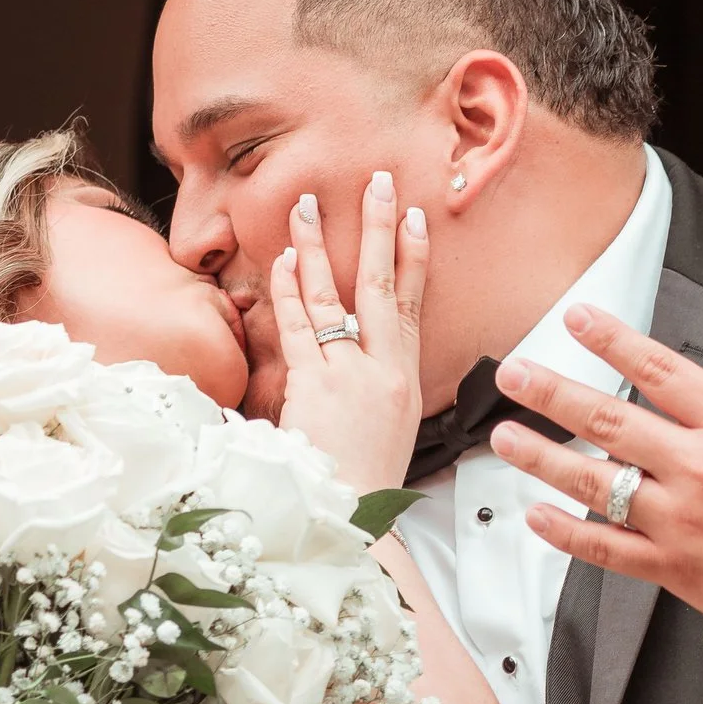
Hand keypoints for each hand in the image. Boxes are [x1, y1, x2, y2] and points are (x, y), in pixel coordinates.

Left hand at [265, 172, 428, 494]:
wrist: (350, 519)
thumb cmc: (362, 486)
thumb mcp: (388, 435)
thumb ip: (378, 395)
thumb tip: (365, 374)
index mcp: (404, 381)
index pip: (411, 305)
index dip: (415, 259)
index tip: (418, 218)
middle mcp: (382, 371)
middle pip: (380, 286)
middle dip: (379, 229)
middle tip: (378, 183)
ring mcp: (349, 376)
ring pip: (334, 297)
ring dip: (319, 246)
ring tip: (307, 203)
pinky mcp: (315, 388)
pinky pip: (300, 330)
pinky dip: (290, 293)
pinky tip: (284, 261)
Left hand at [486, 284, 702, 635]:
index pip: (661, 371)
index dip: (613, 340)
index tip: (574, 318)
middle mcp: (701, 469)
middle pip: (612, 422)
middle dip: (554, 393)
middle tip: (512, 373)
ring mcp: (682, 521)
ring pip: (598, 485)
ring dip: (543, 458)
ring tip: (503, 438)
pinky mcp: (673, 567)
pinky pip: (608, 548)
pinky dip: (568, 533)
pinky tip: (535, 514)